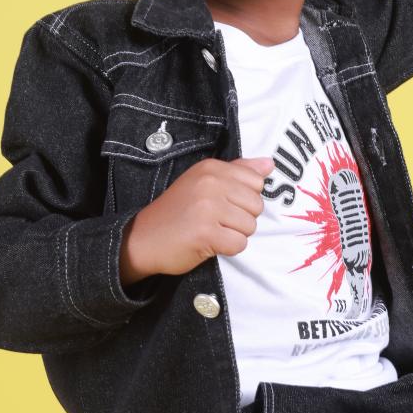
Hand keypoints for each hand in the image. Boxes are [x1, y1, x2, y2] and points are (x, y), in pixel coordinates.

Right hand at [118, 156, 274, 283]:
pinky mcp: (206, 233)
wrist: (142, 238)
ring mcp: (208, 208)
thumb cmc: (177, 212)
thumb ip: (238, 172)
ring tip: (210, 231)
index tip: (222, 203)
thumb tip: (269, 164)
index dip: (244, 199)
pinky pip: (239, 244)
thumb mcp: (204, 182)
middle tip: (215, 221)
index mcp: (211, 168)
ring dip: (233, 234)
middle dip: (241, 219)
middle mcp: (210, 184)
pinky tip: (208, 243)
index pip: (256, 182)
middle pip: (256, 206)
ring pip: (250, 226)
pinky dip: (227, 248)